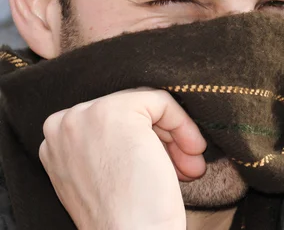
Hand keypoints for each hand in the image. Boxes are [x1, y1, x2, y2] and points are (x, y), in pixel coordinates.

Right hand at [39, 88, 206, 229]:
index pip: (108, 121)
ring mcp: (87, 114)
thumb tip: (147, 122)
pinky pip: (161, 101)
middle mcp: (63, 123)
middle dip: (161, 138)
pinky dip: (182, 124)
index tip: (165, 161)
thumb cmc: (124, 218)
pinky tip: (191, 151)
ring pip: (145, 105)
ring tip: (189, 164)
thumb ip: (108, 142)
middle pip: (127, 110)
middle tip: (184, 163)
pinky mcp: (118, 111)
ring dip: (174, 135)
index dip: (143, 140)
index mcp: (55, 141)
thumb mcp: (103, 172)